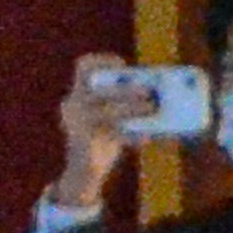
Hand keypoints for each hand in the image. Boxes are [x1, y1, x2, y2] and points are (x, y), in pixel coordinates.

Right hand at [57, 57, 161, 207]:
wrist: (84, 171)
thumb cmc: (104, 136)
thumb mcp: (112, 115)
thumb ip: (127, 101)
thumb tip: (158, 94)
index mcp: (78, 93)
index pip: (83, 67)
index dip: (102, 61)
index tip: (123, 65)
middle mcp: (73, 105)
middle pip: (103, 90)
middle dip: (127, 90)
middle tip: (148, 92)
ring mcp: (76, 123)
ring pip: (109, 112)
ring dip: (133, 109)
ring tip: (152, 110)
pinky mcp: (84, 142)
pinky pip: (114, 135)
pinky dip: (133, 136)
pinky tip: (145, 138)